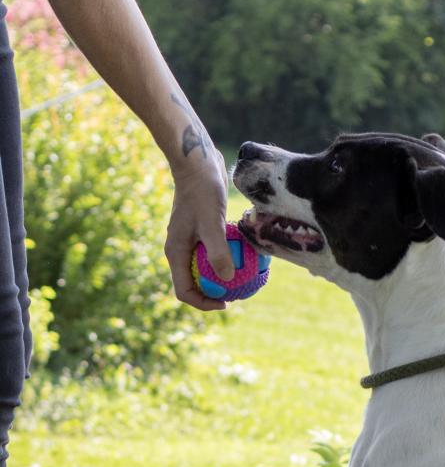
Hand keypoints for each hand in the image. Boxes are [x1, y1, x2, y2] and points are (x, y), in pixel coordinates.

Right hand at [165, 151, 234, 310]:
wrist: (198, 163)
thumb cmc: (203, 191)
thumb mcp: (212, 222)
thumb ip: (217, 251)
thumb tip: (227, 278)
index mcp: (175, 252)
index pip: (184, 291)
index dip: (203, 303)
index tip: (226, 303)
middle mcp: (179, 250)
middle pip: (194, 284)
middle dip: (213, 294)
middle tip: (238, 296)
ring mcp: (189, 241)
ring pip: (204, 270)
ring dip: (221, 279)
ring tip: (245, 282)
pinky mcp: (200, 232)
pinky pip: (213, 254)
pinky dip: (228, 260)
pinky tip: (248, 260)